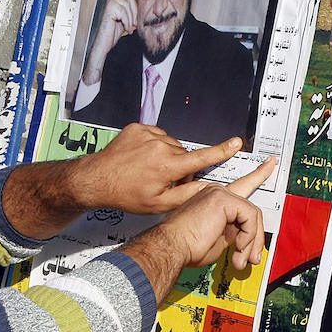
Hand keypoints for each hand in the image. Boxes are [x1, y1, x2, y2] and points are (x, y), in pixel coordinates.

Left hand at [71, 125, 262, 214]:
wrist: (95, 179)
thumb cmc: (126, 195)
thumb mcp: (158, 204)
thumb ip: (187, 194)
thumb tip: (208, 187)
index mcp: (167, 167)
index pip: (202, 158)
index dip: (222, 150)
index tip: (236, 142)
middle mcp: (160, 147)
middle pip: (185, 155)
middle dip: (180, 166)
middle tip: (163, 181)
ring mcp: (148, 135)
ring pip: (172, 145)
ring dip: (167, 156)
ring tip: (150, 169)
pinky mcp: (138, 128)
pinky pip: (157, 136)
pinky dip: (155, 146)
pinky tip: (143, 158)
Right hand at [81, 0, 139, 85]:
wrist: (106, 40)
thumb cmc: (117, 29)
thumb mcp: (130, 16)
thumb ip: (134, 7)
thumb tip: (146, 3)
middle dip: (134, 14)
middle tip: (128, 23)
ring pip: (131, 7)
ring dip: (130, 20)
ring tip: (124, 25)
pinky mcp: (111, 6)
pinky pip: (127, 13)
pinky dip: (126, 22)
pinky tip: (120, 25)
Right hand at [120, 154, 275, 303]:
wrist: (171, 247)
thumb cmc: (186, 247)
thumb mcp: (218, 239)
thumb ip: (234, 231)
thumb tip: (248, 238)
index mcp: (212, 199)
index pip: (241, 185)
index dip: (258, 174)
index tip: (271, 163)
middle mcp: (216, 192)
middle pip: (250, 208)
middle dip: (256, 236)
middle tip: (253, 258)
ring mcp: (219, 193)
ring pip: (252, 214)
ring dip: (251, 241)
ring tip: (241, 257)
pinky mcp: (223, 199)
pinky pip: (249, 217)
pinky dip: (248, 236)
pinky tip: (237, 246)